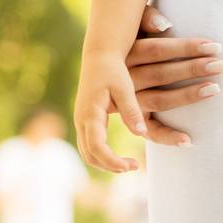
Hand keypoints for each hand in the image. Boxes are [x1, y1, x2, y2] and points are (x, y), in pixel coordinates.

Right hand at [75, 50, 149, 172]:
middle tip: (134, 166)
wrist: (99, 56)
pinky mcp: (85, 120)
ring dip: (106, 163)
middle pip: (89, 155)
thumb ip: (131, 110)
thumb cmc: (113, 69)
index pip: (97, 147)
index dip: (113, 161)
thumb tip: (141, 134)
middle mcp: (81, 120)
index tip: (132, 166)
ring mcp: (81, 121)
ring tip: (130, 164)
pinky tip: (120, 156)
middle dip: (110, 166)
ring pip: (87, 153)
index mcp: (90, 113)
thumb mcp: (124, 87)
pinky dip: (102, 156)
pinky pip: (89, 145)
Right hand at [119, 5, 222, 147]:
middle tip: (222, 65)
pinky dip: (169, 138)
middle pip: (162, 74)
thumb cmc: (130, 41)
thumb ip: (146, 17)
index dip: (186, 47)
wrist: (105, 73)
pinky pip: (151, 133)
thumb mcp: (132, 25)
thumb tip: (165, 24)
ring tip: (215, 89)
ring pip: (160, 100)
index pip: (157, 49)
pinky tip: (189, 140)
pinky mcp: (134, 122)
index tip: (213, 46)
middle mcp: (124, 80)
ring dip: (188, 96)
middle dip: (194, 68)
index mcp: (124, 54)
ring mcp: (128, 104)